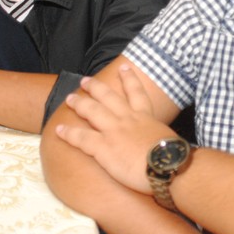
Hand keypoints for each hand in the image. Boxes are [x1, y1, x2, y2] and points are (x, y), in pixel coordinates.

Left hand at [55, 65, 175, 193]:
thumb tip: (164, 145)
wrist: (169, 166)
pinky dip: (68, 134)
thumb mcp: (171, 140)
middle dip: (96, 87)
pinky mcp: (104, 147)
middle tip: (86, 80)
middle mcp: (128, 119)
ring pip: (92, 112)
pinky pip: (81, 138)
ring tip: (69, 98)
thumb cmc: (174, 158)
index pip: (136, 93)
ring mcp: (114, 131)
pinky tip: (58, 130)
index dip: (129, 79)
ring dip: (79, 104)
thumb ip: (161, 138)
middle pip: (108, 97)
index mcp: (146, 117)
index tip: (124, 67)